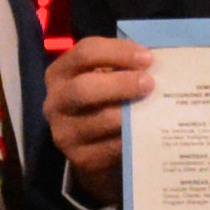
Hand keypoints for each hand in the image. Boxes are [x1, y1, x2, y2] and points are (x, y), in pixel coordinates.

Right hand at [46, 34, 154, 186]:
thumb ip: (120, 67)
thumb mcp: (102, 77)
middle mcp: (55, 102)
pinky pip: (112, 146)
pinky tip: (148, 130)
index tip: (147, 58)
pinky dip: (132, 137)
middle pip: (85, 87)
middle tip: (150, 83)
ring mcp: (64, 133)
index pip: (85, 53)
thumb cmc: (101, 100)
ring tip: (154, 107)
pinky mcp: (80, 158)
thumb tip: (152, 62)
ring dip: (131, 113)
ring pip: (101, 120)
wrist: (89, 145)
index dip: (118, 52)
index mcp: (60, 73)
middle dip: (121, 83)